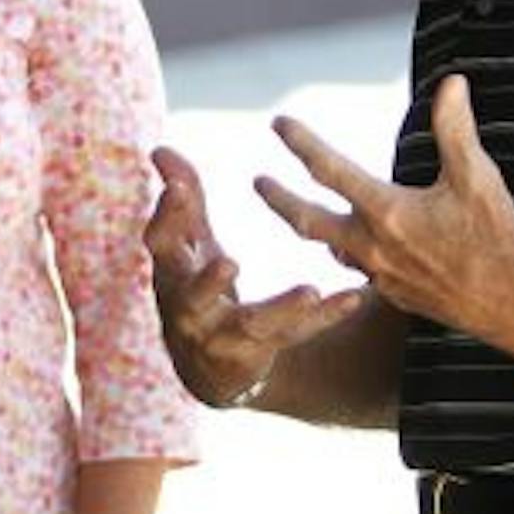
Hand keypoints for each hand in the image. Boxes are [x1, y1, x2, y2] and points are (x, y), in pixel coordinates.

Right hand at [145, 146, 364, 406]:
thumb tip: (160, 149)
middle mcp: (190, 309)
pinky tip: (353, 298)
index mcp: (171, 274)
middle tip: (229, 263)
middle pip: (194, 296)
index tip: (179, 187)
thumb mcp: (188, 246)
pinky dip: (325, 317)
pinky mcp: (260, 351)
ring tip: (309, 290)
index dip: (167, 216)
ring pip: (253, 323)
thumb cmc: (196, 287)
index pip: (162, 244)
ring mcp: (224, 336)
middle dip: (209, 282)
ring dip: (281, 308)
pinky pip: (295, 334)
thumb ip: (182, 200)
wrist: (206, 365)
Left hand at [252, 75, 513, 359]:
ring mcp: (379, 275)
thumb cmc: (497, 238)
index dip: (301, 143)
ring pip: (330, 247)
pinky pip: (356, 269)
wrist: (512, 305)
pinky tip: (349, 246)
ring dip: (308, 227)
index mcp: (387, 212)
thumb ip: (456, 128)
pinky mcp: (392, 294)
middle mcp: (373, 245)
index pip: (329, 171)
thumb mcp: (478, 177)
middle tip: (257, 182)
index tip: (279, 123)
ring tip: (297, 212)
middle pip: (307, 220)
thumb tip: (451, 84)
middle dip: (278, 199)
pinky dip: (345, 252)